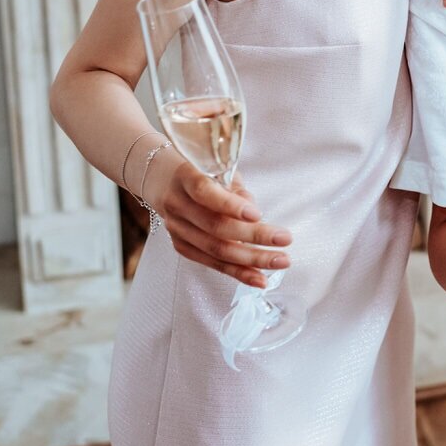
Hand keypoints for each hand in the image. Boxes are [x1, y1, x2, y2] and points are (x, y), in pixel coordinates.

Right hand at [150, 152, 292, 287]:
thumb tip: (255, 217)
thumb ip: (235, 189)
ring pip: (216, 250)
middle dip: (254, 236)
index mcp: (185, 177)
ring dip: (252, 259)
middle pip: (216, 227)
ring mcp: (177, 229)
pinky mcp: (182, 247)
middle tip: (286, 239)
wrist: (160, 179)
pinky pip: (212, 263)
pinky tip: (260, 279)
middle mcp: (177, 205)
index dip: (230, 205)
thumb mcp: (216, 166)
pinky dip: (238, 272)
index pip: (204, 192)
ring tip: (281, 261)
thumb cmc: (199, 168)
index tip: (257, 214)